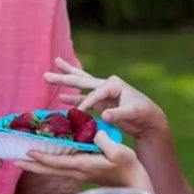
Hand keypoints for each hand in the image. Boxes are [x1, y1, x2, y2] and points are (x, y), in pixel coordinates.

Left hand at [15, 131, 148, 188]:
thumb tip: (92, 132)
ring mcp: (79, 174)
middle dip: (31, 165)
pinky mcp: (82, 173)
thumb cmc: (128, 167)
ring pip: (53, 170)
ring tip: (21, 159)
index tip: (27, 151)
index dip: (42, 158)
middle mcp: (78, 172)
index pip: (58, 163)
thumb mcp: (119, 151)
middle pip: (49, 170)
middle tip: (13, 160)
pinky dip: (48, 163)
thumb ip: (104, 141)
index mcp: (84, 166)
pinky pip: (60, 168)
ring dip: (37, 165)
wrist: (134, 183)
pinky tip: (43, 159)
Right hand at [44, 57, 166, 138]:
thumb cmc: (143, 114)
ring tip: (48, 74)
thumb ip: (118, 113)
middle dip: (63, 78)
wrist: (149, 119)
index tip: (79, 114)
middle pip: (81, 80)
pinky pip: (83, 99)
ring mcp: (102, 92)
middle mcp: (106, 84)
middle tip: (45, 75)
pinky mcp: (101, 102)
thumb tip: (104, 116)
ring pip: (79, 85)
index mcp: (113, 84)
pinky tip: (61, 98)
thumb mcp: (133, 113)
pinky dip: (73, 100)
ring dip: (64, 81)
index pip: (95, 93)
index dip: (86, 103)